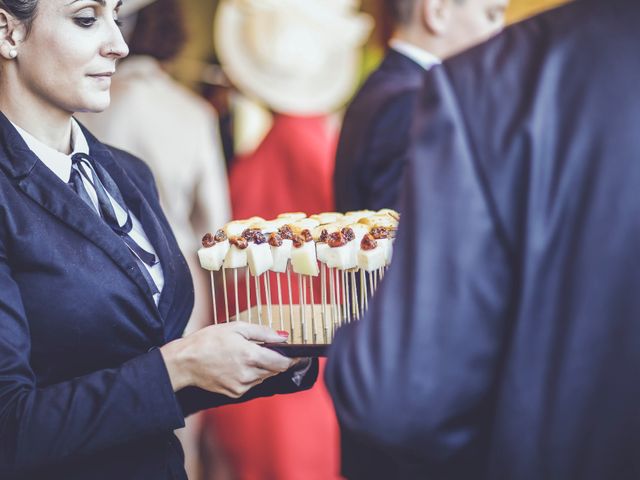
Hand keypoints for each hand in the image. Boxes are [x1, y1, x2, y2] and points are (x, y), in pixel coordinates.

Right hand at [160, 322, 294, 397]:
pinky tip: (238, 365)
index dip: (292, 359)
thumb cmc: (207, 341)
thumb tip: (282, 336)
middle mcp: (248, 374)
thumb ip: (262, 332)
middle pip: (274, 370)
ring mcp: (242, 386)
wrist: (185, 362)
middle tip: (268, 349)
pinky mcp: (235, 393)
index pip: (282, 363)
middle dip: (275, 361)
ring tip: (247, 355)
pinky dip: (251, 375)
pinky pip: (252, 384)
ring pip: (263, 377)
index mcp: (250, 356)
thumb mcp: (236, 327)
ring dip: (262, 367)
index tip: (297, 355)